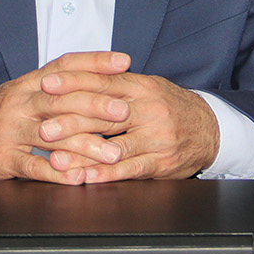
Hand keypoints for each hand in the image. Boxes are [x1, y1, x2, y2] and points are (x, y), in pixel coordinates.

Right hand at [0, 51, 133, 181]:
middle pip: (61, 99)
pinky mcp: (4, 158)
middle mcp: (21, 102)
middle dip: (96, 105)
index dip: (95, 61)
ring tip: (112, 153)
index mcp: (28, 82)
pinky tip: (79, 177)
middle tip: (124, 111)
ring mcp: (11, 130)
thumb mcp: (24, 92)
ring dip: (85, 145)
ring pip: (52, 135)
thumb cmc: (1, 113)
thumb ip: (57, 85)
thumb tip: (102, 77)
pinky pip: (34, 167)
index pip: (65, 65)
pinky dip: (58, 173)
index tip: (124, 62)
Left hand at [38, 70, 219, 180]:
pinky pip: (130, 169)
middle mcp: (148, 109)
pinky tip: (87, 178)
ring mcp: (156, 137)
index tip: (46, 84)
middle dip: (70, 121)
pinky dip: (106, 175)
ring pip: (114, 145)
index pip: (102, 81)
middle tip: (42, 127)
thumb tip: (74, 75)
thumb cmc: (170, 106)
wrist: (210, 129)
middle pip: (104, 113)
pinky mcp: (161, 162)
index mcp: (141, 86)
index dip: (73, 83)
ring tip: (56, 160)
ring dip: (83, 155)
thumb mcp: (147, 87)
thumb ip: (115, 83)